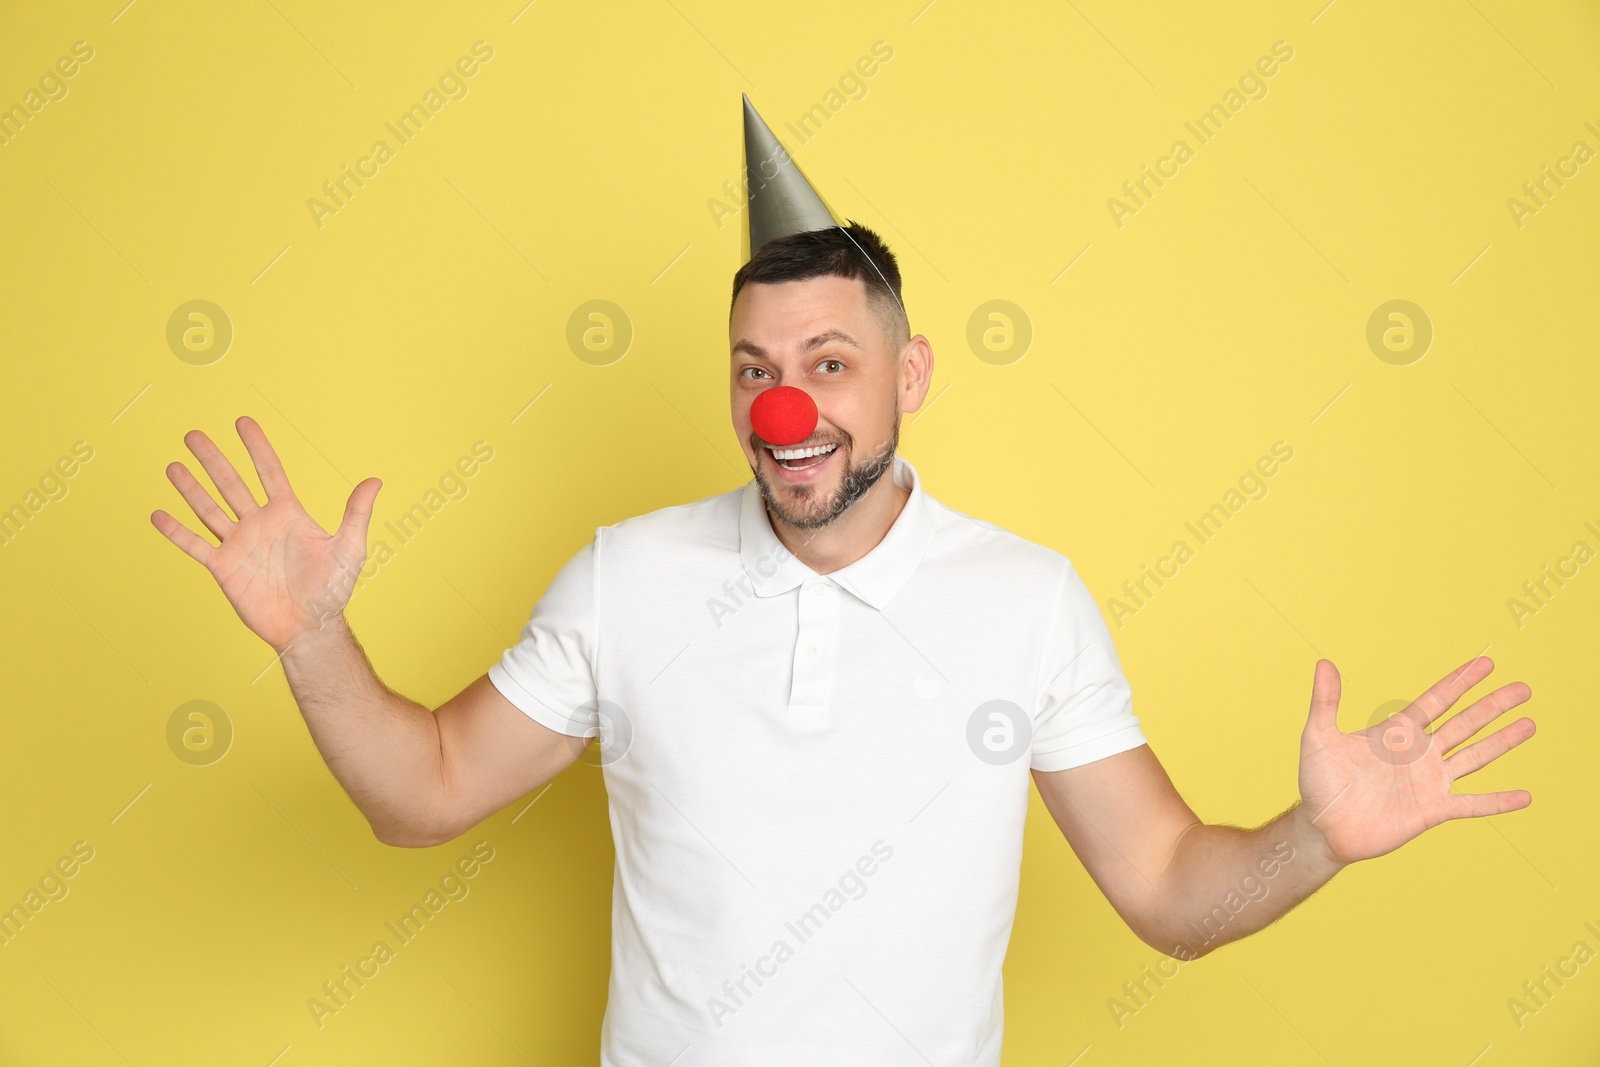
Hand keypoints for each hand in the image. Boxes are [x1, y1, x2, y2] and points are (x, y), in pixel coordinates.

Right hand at [150, 415, 381, 654]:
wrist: (309, 626)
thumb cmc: (332, 589)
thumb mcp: (349, 547)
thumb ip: (357, 513)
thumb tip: (376, 480)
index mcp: (288, 514)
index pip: (269, 472)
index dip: (257, 447)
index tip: (242, 421)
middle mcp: (259, 524)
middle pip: (231, 484)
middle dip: (213, 459)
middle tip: (193, 434)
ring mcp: (239, 544)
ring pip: (209, 509)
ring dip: (190, 488)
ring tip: (173, 465)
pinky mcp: (224, 567)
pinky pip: (196, 545)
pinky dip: (176, 531)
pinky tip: (158, 514)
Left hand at [1297, 656, 1534, 865]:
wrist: (1323, 827)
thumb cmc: (1319, 781)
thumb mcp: (1319, 737)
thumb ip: (1325, 701)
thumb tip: (1324, 663)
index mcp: (1397, 732)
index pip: (1436, 700)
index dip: (1460, 682)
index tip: (1486, 663)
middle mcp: (1419, 754)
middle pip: (1465, 723)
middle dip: (1493, 706)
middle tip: (1523, 688)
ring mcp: (1429, 781)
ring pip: (1475, 756)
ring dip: (1502, 742)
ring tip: (1530, 724)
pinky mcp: (1432, 810)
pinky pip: (1471, 804)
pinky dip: (1497, 801)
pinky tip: (1524, 796)